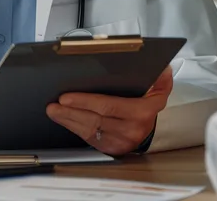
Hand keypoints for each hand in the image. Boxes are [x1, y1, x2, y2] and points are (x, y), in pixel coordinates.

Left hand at [46, 65, 171, 155]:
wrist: (151, 129)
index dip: (86, 101)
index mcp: (143, 111)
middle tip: (55, 104)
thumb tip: (162, 67)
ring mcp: (122, 141)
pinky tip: (65, 120)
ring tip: (54, 111)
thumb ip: (159, 78)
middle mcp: (133, 129)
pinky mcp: (112, 150)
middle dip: (71, 111)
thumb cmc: (147, 104)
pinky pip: (90, 139)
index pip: (109, 106)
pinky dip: (74, 128)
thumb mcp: (158, 89)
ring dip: (68, 120)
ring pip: (90, 131)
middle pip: (95, 119)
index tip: (67, 96)